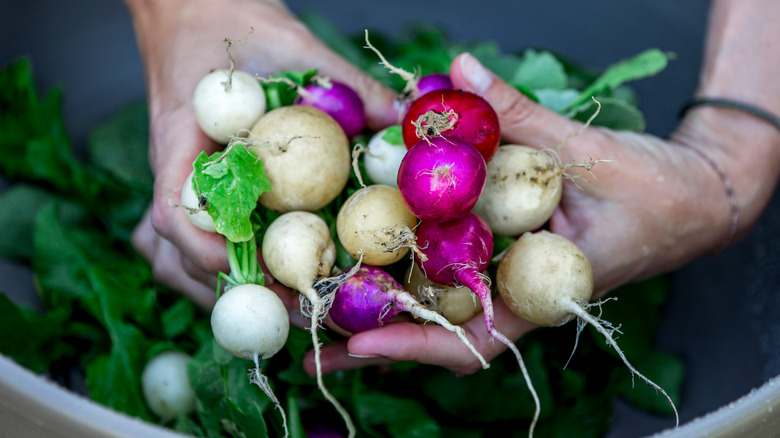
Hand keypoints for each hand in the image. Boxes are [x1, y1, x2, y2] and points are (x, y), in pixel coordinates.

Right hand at [126, 0, 397, 306]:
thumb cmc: (230, 20)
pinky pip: (184, 240)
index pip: (174, 210)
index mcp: (182, 139)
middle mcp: (173, 170)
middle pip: (170, 252)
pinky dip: (213, 268)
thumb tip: (405, 118)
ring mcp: (177, 182)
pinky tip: (256, 278)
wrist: (194, 7)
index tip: (254, 273)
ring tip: (278, 307)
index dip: (209, 251)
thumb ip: (345, 83)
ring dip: (215, 290)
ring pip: (170, 256)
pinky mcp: (191, 185)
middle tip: (291, 309)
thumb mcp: (292, 44)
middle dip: (225, 291)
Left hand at [306, 52, 740, 375]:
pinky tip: (368, 253)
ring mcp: (508, 276)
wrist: (693, 196)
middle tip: (308, 345)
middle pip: (437, 333)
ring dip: (382, 308)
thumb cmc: (655, 189)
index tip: (358, 344)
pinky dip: (411, 262)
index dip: (414, 345)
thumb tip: (459, 69)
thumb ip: (518, 114)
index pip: (472, 338)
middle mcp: (516, 293)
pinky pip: (451, 266)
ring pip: (438, 305)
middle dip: (375, 342)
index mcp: (542, 292)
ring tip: (318, 307)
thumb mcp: (586, 151)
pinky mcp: (504, 252)